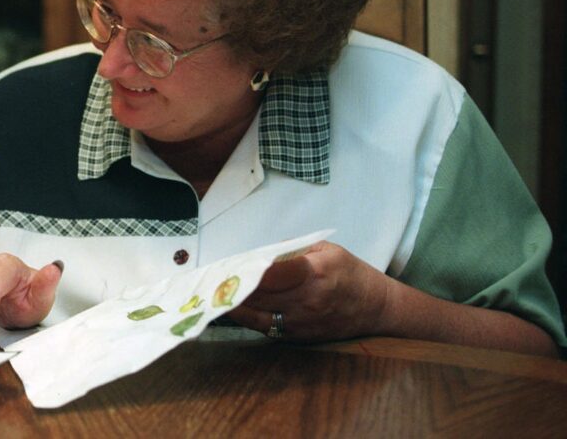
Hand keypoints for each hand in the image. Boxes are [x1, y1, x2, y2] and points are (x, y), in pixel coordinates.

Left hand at [228, 241, 389, 340]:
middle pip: (257, 293)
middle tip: (210, 276)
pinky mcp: (298, 336)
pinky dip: (246, 316)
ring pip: (255, 314)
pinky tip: (232, 306)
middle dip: (231, 285)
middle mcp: (305, 300)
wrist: (376, 308)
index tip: (226, 263)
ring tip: (213, 292)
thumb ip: (292, 249)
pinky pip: (264, 327)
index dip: (245, 268)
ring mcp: (301, 321)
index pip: (269, 272)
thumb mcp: (326, 249)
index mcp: (312, 273)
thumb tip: (260, 253)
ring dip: (232, 303)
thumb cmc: (351, 273)